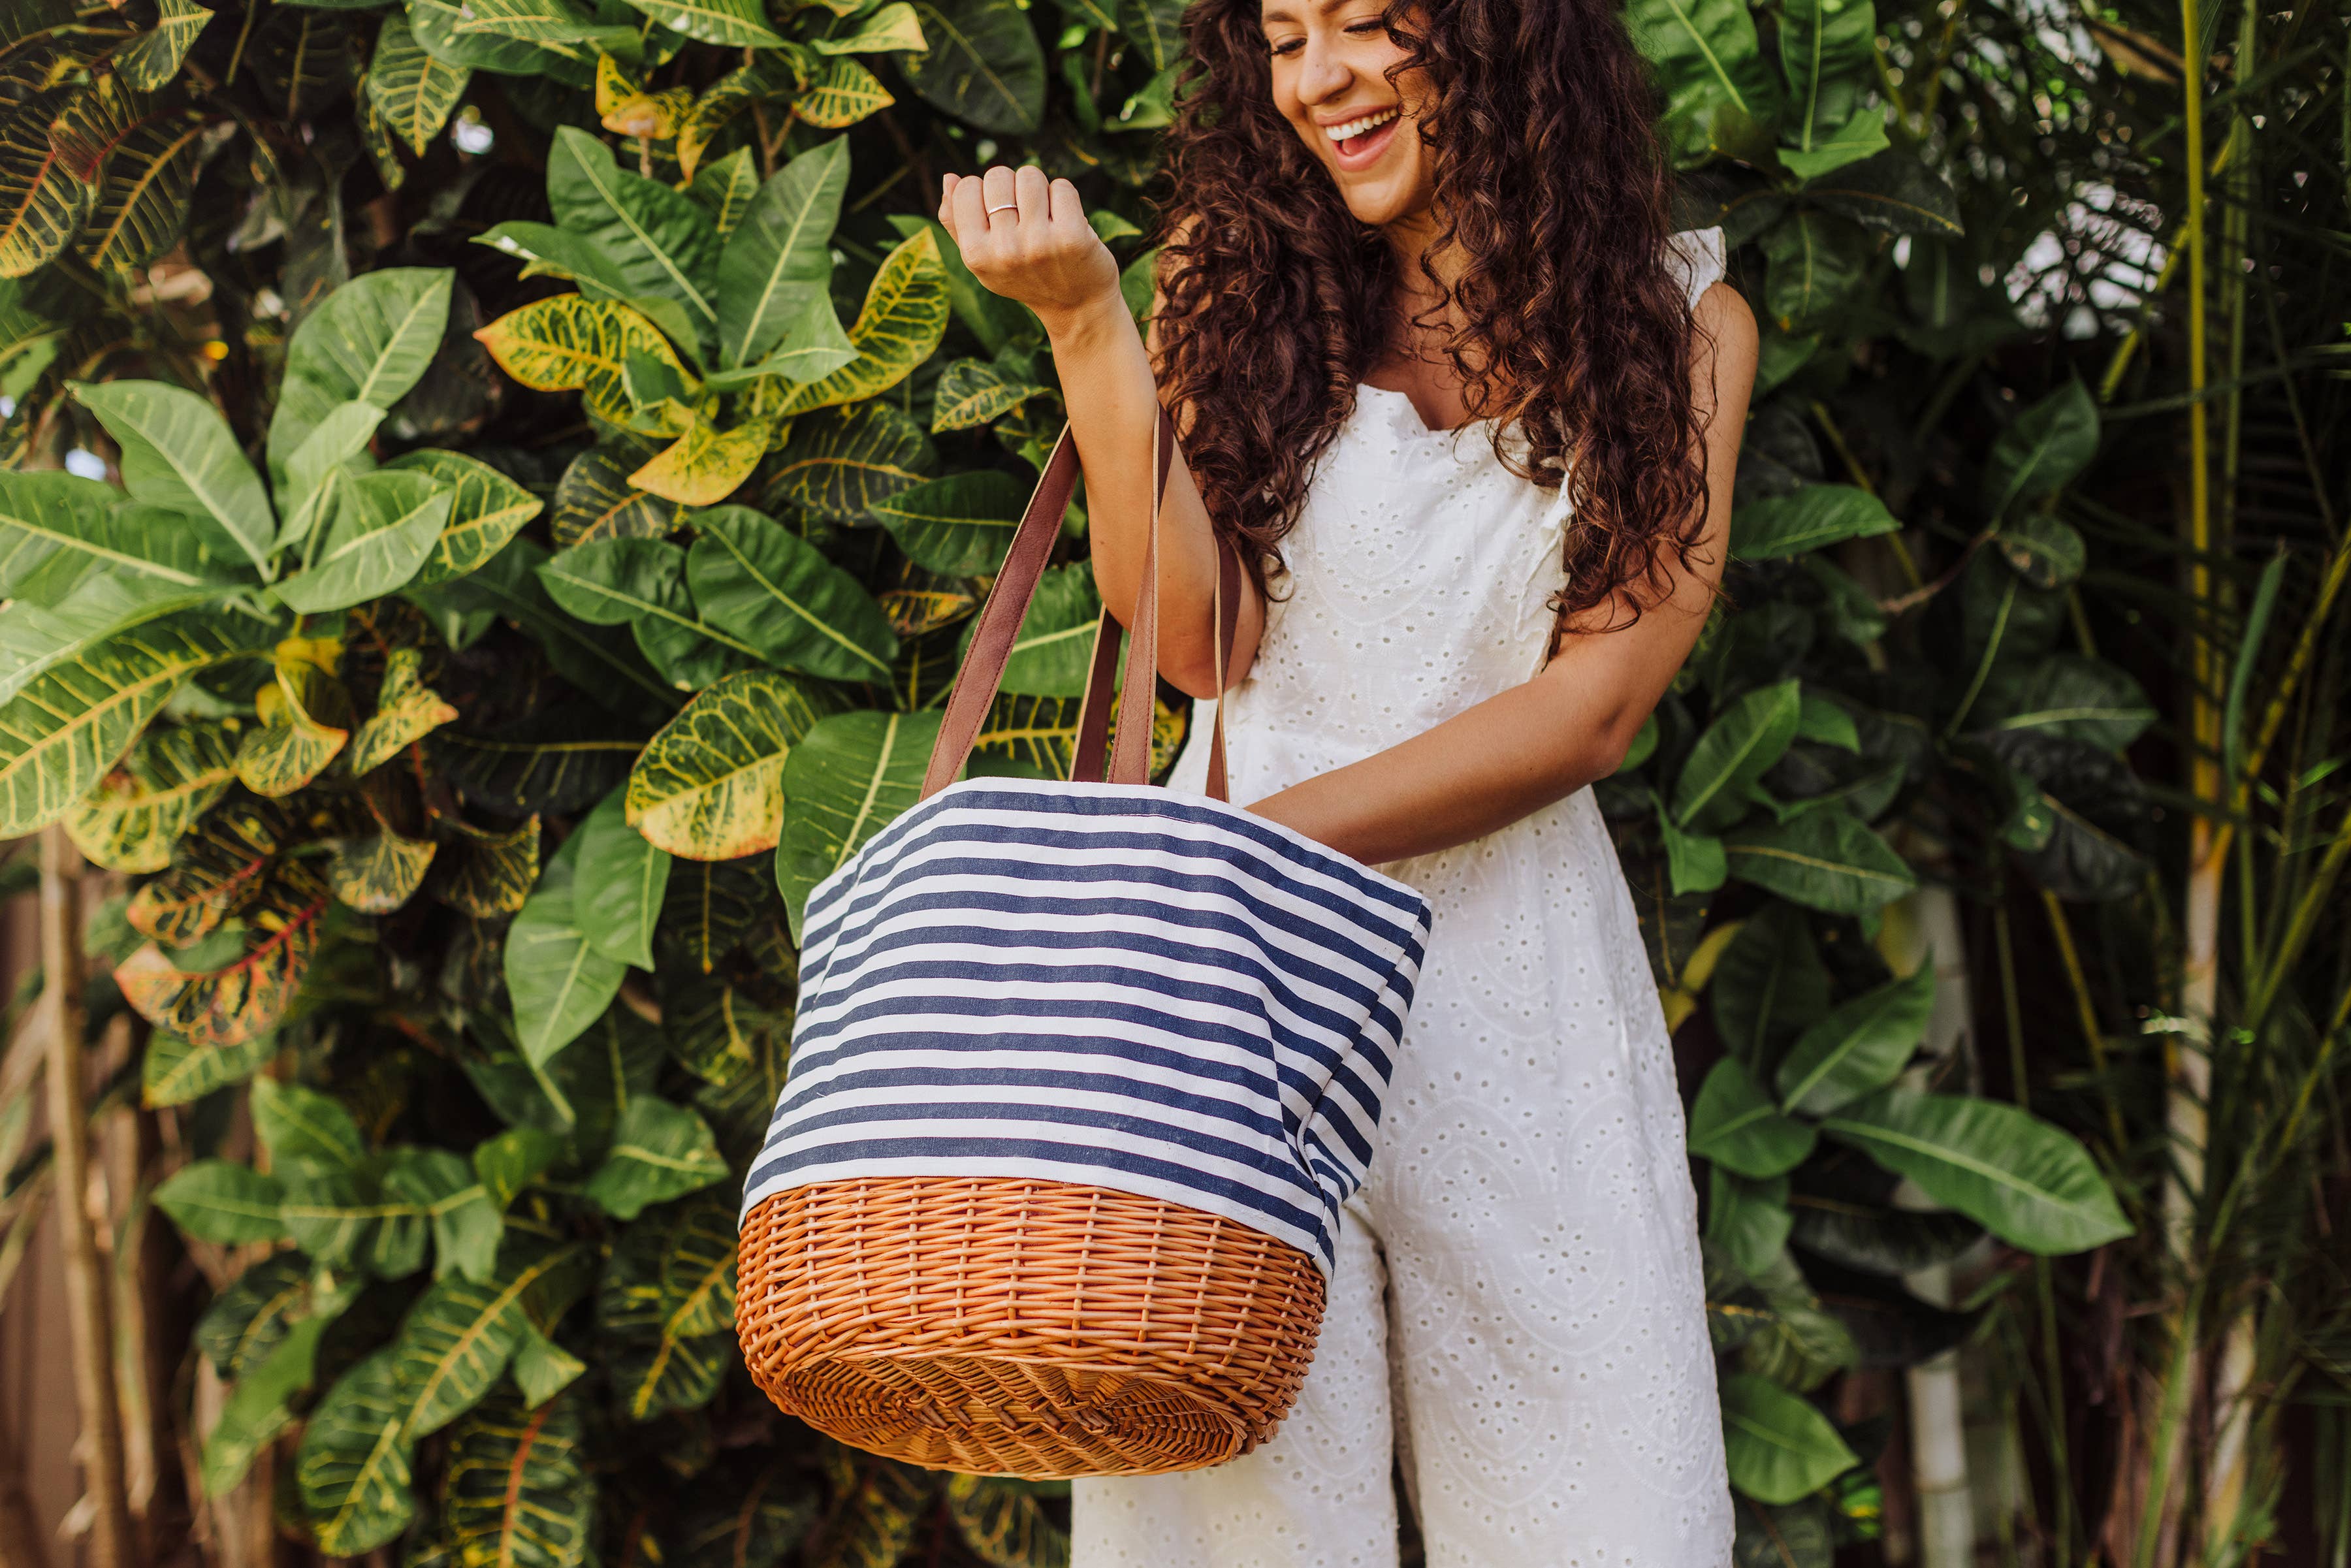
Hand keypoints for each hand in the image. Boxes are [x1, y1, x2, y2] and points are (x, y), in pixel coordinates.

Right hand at [939, 166, 1121, 336]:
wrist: (1077, 306)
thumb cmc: (1026, 276)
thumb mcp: (984, 260)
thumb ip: (957, 223)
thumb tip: (950, 178)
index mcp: (976, 255)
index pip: (966, 187)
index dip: (984, 193)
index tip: (999, 214)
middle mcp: (1005, 250)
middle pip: (998, 176)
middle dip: (1012, 187)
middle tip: (1025, 216)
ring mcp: (1039, 243)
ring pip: (1030, 175)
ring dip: (1039, 190)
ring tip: (1045, 217)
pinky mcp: (1072, 236)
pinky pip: (1062, 186)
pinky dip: (1064, 197)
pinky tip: (1066, 221)